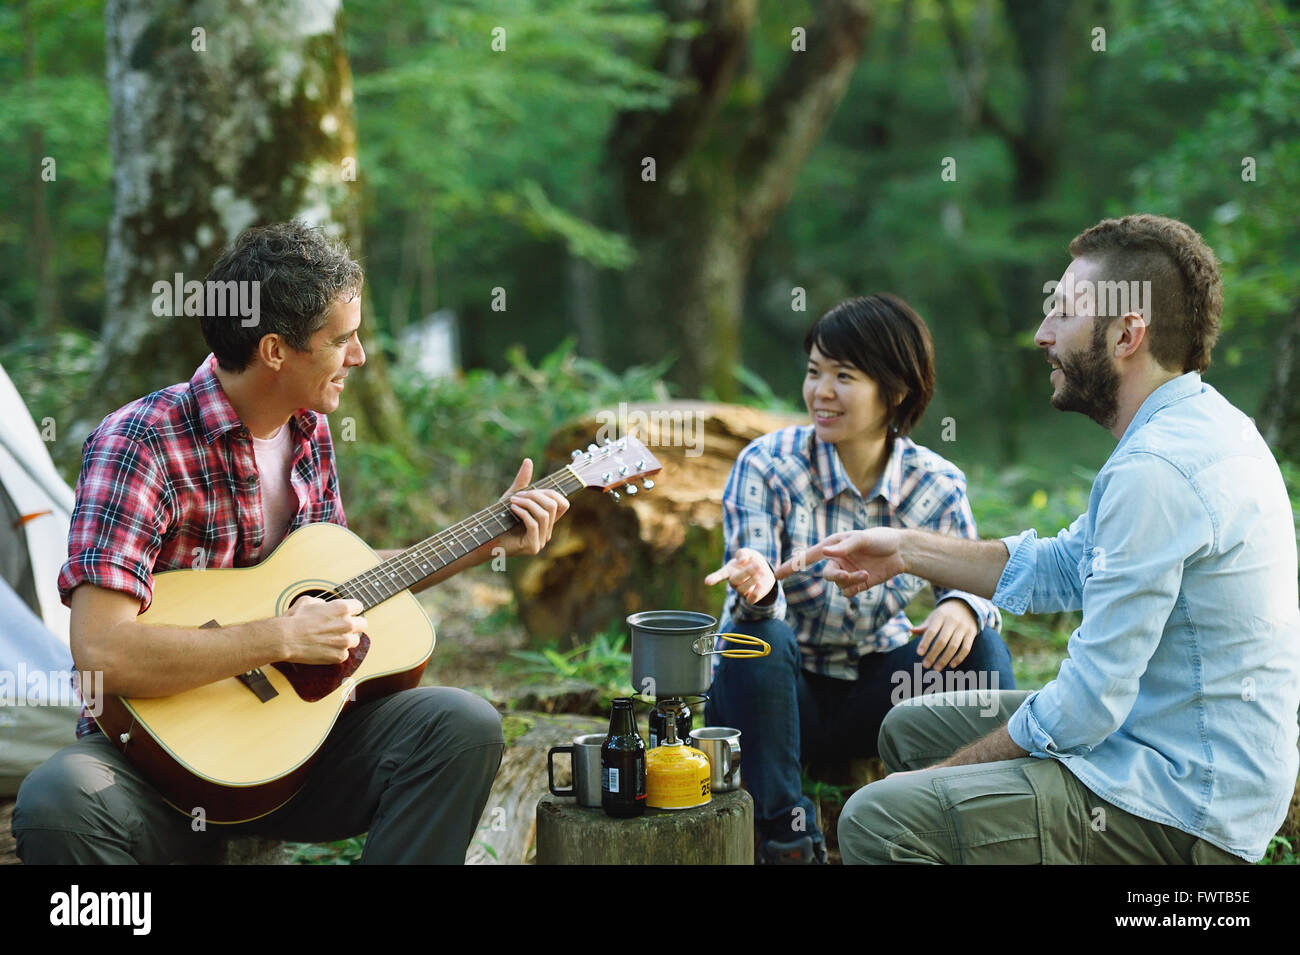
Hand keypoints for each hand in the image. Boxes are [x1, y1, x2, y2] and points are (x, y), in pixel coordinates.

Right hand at [282, 596, 365, 663]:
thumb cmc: (294, 619)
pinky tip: (325, 649)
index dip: (352, 610)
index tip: (347, 613)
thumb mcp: (308, 601)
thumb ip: (324, 603)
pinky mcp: (339, 656)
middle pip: (363, 624)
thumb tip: (326, 606)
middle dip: (354, 625)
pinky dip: (337, 652)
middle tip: (343, 627)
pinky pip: (344, 654)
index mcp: (342, 608)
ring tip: (332, 639)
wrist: (285, 639)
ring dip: (346, 639)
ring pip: (355, 640)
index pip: (359, 607)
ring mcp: (344, 641)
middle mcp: (347, 624)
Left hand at [498, 458, 569, 556]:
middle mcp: (547, 533)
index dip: (552, 493)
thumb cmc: (499, 520)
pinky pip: (534, 524)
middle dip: (535, 496)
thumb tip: (528, 460)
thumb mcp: (512, 497)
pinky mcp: (532, 547)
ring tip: (512, 501)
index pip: (563, 504)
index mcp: (546, 522)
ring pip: (544, 515)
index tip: (532, 490)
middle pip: (554, 506)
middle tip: (517, 495)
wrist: (485, 540)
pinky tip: (512, 508)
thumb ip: (522, 482)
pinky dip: (523, 512)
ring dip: (528, 503)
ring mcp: (540, 542)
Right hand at [704, 547, 775, 603]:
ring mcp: (741, 591)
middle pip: (735, 581)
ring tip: (762, 571)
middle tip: (757, 565)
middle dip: (746, 573)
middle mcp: (733, 582)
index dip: (714, 578)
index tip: (707, 582)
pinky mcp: (750, 598)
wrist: (765, 571)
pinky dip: (756, 593)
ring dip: (753, 580)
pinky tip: (761, 584)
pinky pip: (750, 600)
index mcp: (729, 570)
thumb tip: (741, 560)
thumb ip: (743, 553)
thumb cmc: (751, 561)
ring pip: (743, 589)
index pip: (720, 575)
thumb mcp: (748, 553)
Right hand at [773, 528, 904, 596]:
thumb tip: (825, 552)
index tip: (776, 576)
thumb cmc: (881, 539)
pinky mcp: (857, 583)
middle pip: (827, 575)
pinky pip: (848, 592)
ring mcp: (846, 572)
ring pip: (839, 584)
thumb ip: (844, 546)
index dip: (791, 566)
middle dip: (836, 577)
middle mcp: (837, 560)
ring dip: (850, 581)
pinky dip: (854, 587)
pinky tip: (865, 578)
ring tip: (865, 573)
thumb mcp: (863, 538)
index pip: (807, 557)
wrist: (901, 551)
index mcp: (833, 546)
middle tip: (848, 575)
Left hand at [909, 599, 978, 670]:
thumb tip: (910, 631)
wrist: (967, 605)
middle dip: (933, 654)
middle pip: (942, 641)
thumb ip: (924, 626)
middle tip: (926, 665)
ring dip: (945, 659)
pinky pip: (966, 648)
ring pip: (954, 646)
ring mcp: (963, 627)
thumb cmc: (945, 614)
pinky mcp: (972, 633)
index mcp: (940, 616)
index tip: (919, 653)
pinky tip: (952, 665)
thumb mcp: (934, 616)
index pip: (931, 631)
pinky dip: (959, 658)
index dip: (925, 642)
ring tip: (936, 668)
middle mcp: (952, 621)